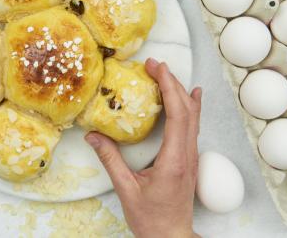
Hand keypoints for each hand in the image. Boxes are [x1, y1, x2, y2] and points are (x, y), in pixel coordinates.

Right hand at [85, 58, 201, 237]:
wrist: (171, 237)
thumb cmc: (151, 218)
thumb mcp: (126, 189)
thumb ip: (110, 160)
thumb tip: (92, 136)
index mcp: (174, 160)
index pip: (178, 115)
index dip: (169, 87)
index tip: (157, 68)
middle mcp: (188, 155)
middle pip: (188, 110)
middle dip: (173, 83)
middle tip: (155, 64)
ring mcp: (192, 158)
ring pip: (194, 117)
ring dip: (181, 93)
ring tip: (168, 73)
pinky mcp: (189, 160)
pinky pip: (193, 127)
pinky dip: (190, 107)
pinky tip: (192, 96)